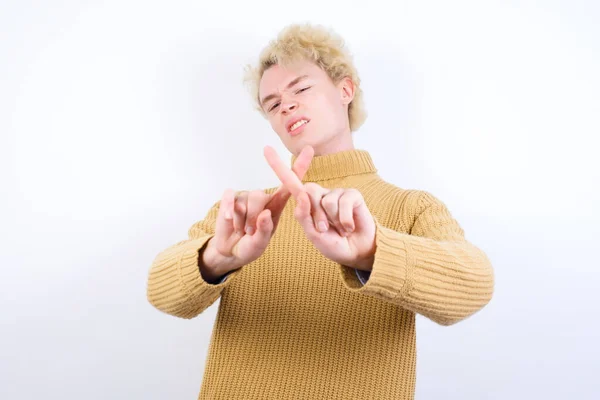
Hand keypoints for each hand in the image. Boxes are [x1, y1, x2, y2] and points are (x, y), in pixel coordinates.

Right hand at [202, 145, 314, 276]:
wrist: (230, 251)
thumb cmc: (251, 245)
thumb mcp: (260, 243)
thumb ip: (265, 230)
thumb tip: (265, 213)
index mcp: (276, 206)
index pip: (290, 184)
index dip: (299, 167)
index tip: (309, 150)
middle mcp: (263, 198)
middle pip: (260, 195)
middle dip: (254, 217)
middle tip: (250, 233)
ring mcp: (246, 196)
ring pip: (246, 198)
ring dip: (242, 219)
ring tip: (242, 230)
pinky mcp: (231, 198)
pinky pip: (230, 197)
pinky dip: (229, 209)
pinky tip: (228, 219)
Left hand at [263, 146, 376, 270]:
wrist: (355, 252)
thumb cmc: (332, 243)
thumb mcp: (312, 234)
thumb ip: (304, 216)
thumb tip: (302, 194)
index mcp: (306, 202)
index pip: (290, 182)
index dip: (278, 166)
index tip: (266, 148)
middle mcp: (320, 194)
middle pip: (308, 191)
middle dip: (316, 215)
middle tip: (325, 229)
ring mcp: (336, 192)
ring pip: (327, 201)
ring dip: (333, 221)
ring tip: (340, 229)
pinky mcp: (352, 194)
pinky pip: (344, 203)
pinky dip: (345, 221)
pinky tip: (349, 227)